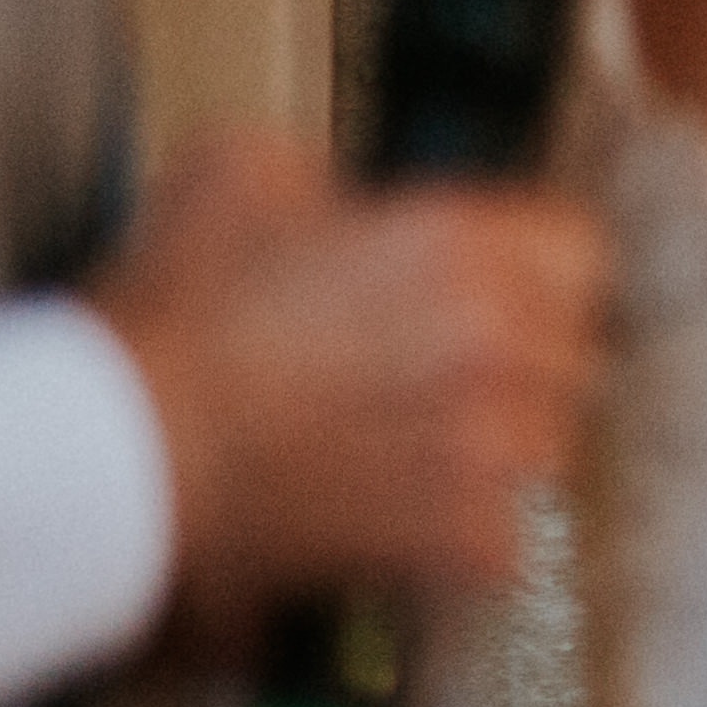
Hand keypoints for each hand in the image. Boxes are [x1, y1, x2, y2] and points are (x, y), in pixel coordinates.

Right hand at [90, 132, 603, 658]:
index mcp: (462, 248)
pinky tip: (408, 514)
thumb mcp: (237, 172)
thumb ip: (328, 172)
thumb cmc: (174, 324)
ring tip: (418, 448)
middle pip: (573, 348)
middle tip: (441, 376)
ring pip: (554, 442)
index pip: (581, 250)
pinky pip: (520, 531)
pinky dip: (474, 532)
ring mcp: (497, 444)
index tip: (501, 293)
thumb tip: (346, 194)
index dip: (536, 271)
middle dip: (521, 360)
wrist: (124, 457)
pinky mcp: (473, 535)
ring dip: (504, 446)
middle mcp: (501, 342)